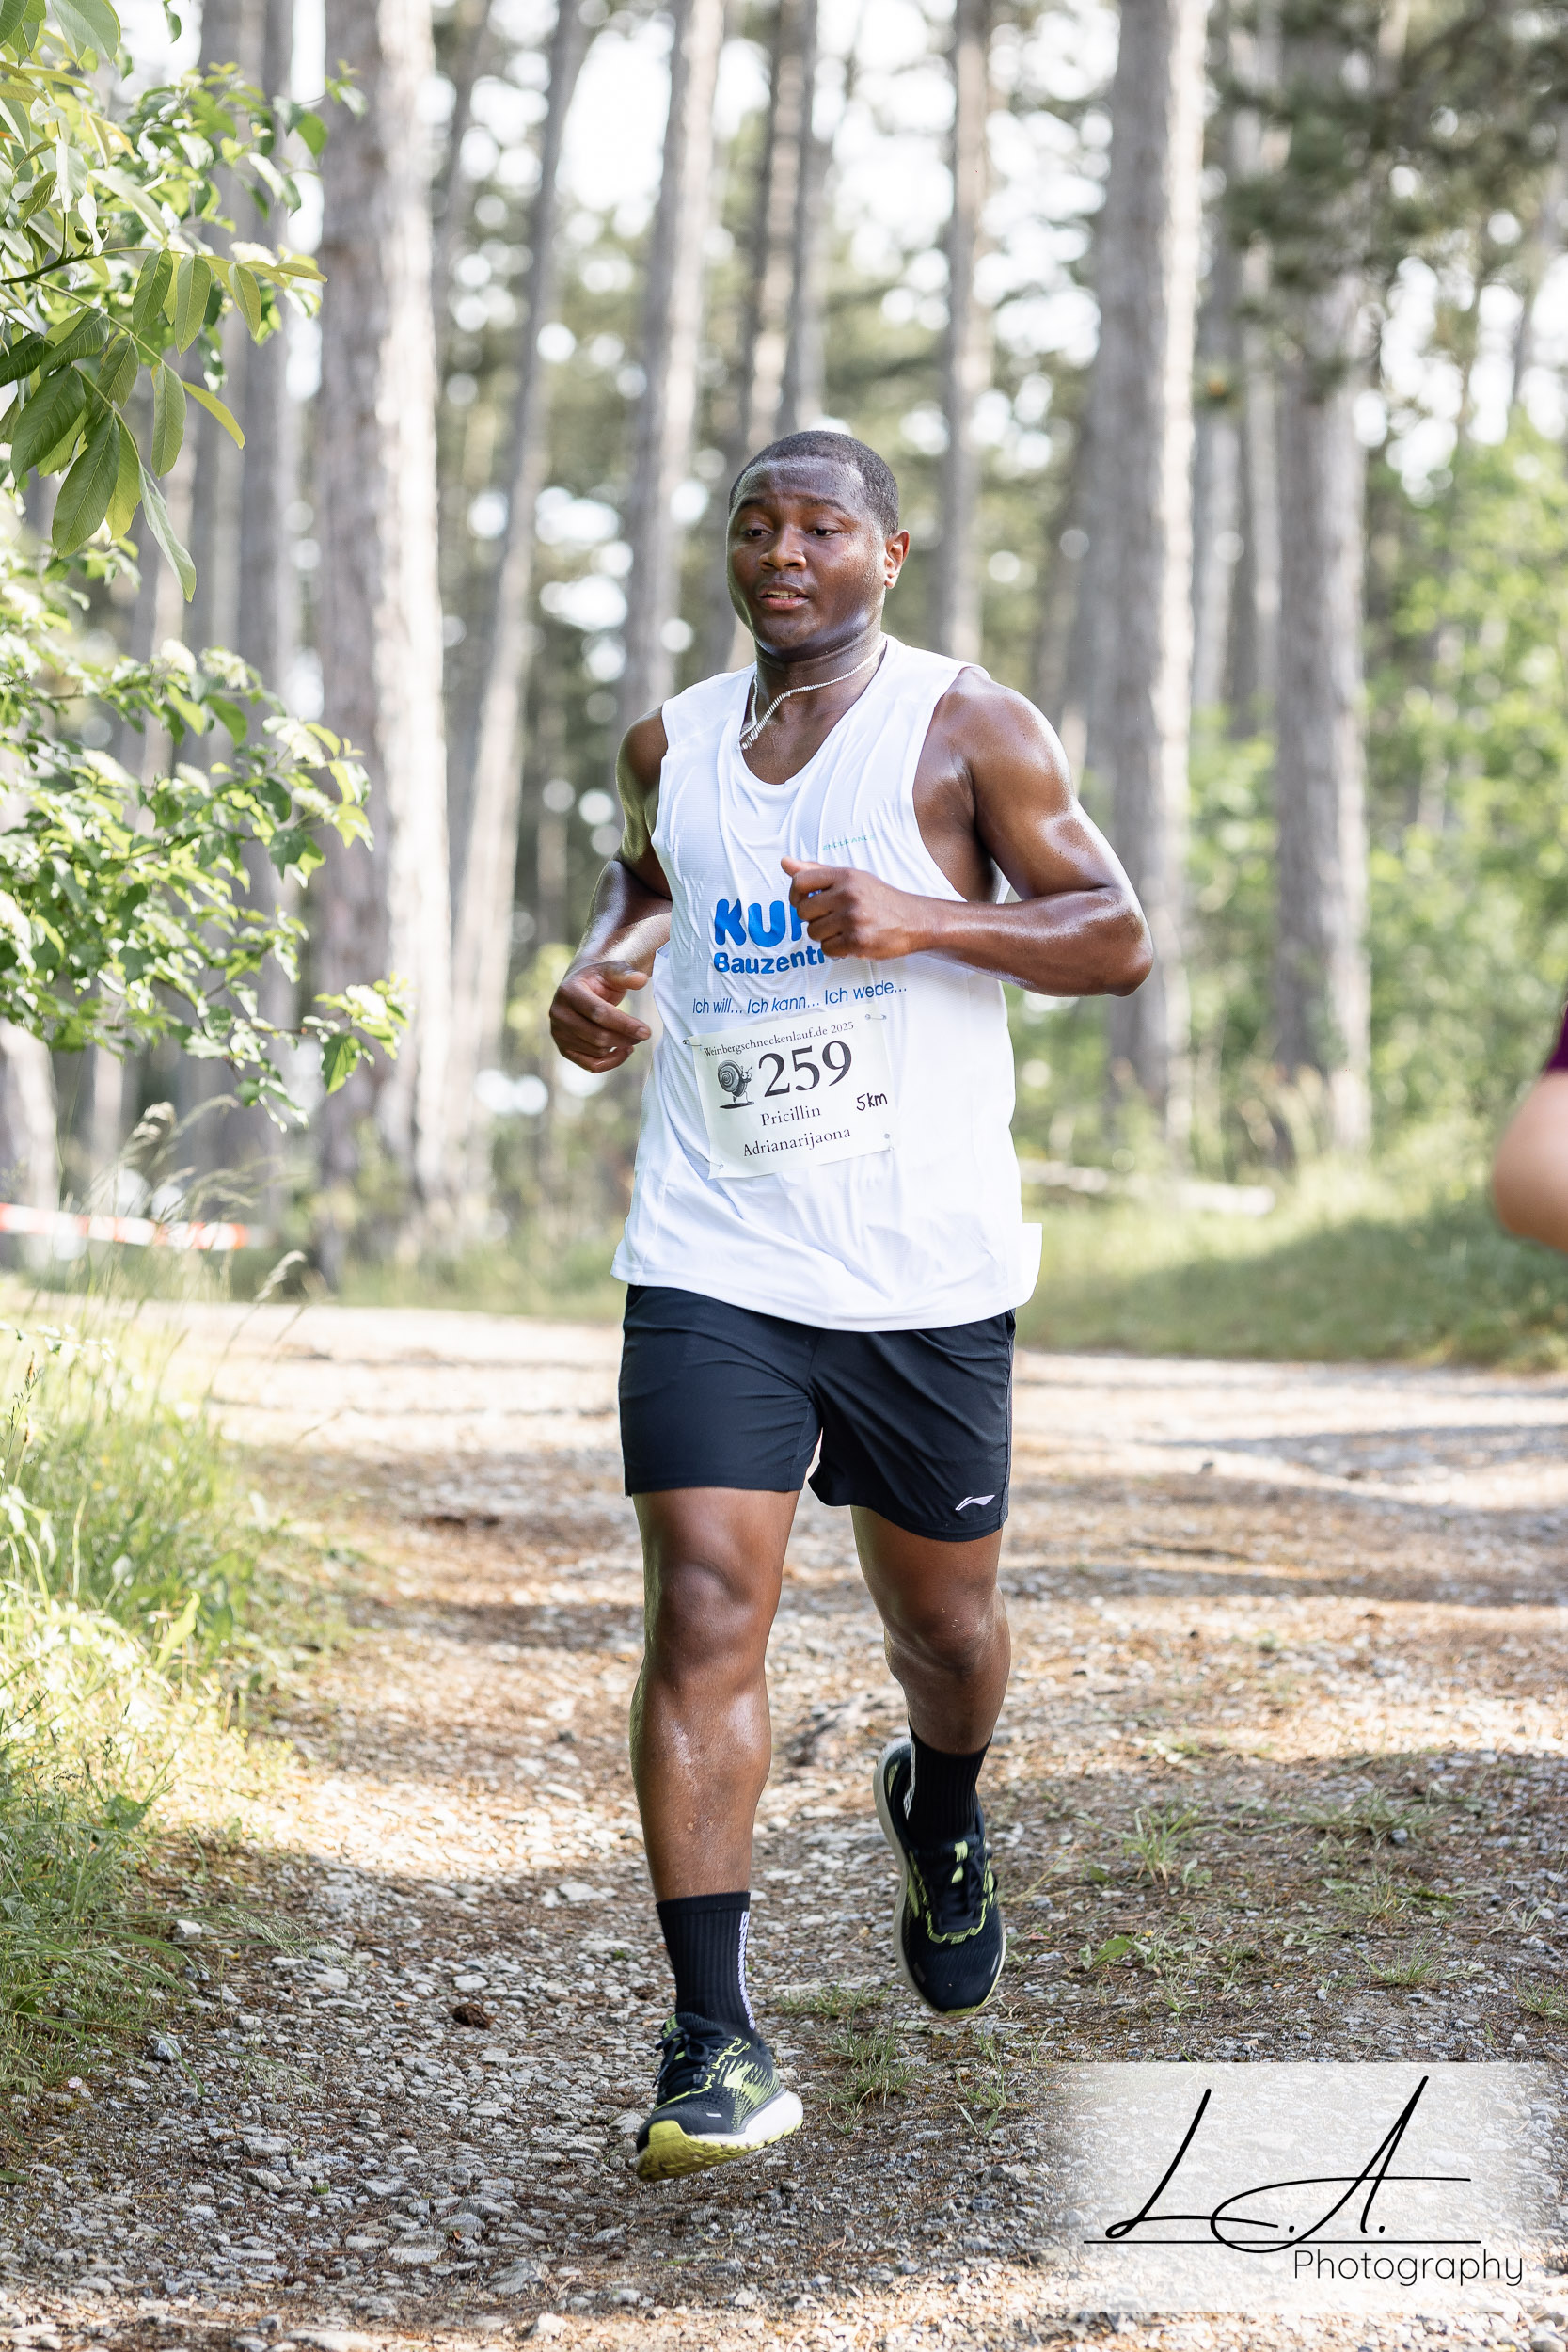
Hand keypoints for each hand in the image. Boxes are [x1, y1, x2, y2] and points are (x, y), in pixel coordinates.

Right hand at [549, 962, 651, 1071]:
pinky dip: (611, 1062)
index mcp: (569, 991)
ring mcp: (558, 1033)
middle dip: (625, 1038)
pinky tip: (623, 1051)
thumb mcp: (611, 971)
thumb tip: (642, 979)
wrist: (579, 989)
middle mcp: (558, 1013)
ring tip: (632, 1038)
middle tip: (643, 1035)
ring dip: (619, 1047)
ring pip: (596, 1051)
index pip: (599, 1013)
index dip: (624, 1024)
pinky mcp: (563, 1048)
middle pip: (597, 1036)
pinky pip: (590, 1065)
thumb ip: (626, 974)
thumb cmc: (598, 980)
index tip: (646, 1031)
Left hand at [780, 857, 939, 961]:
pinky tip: (849, 940)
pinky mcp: (858, 941)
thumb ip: (817, 872)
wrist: (914, 920)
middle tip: (830, 918)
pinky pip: (827, 949)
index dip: (795, 896)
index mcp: (844, 876)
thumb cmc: (880, 899)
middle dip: (813, 919)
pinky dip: (835, 949)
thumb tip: (785, 863)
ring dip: (824, 935)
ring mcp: (853, 919)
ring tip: (843, 929)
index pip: (800, 882)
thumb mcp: (851, 878)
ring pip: (813, 933)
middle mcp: (848, 895)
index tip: (802, 902)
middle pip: (803, 912)